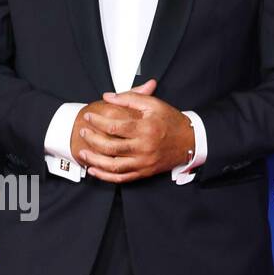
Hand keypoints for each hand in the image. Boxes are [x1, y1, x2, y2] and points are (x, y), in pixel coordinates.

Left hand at [72, 80, 194, 182]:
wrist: (190, 141)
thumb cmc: (171, 121)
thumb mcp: (153, 104)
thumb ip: (129, 98)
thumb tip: (107, 96)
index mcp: (146, 128)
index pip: (115, 126)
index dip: (98, 121)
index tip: (88, 116)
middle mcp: (144, 147)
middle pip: (111, 147)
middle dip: (92, 139)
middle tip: (82, 131)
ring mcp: (144, 162)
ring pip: (113, 166)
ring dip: (95, 160)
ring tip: (83, 152)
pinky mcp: (144, 173)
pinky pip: (122, 178)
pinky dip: (105, 176)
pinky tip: (94, 170)